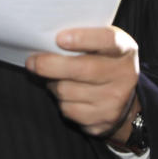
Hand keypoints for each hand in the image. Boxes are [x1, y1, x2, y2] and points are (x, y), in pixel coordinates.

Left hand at [25, 26, 139, 141]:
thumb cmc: (104, 63)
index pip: (107, 40)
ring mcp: (116, 100)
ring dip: (53, 84)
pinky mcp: (103, 120)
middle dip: (50, 65)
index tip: (59, 39)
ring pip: (69, 91)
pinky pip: (69, 110)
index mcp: (124, 49)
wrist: (125, 100)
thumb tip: (45, 40)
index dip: (83, 38)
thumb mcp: (102, 45)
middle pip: (83, 69)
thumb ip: (83, 39)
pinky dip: (61, 101)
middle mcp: (124, 74)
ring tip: (54, 78)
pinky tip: (66, 94)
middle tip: (32, 61)